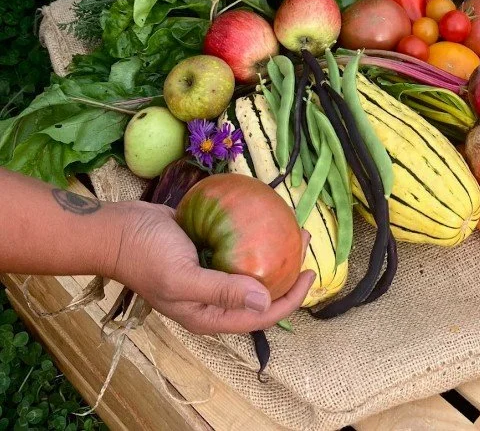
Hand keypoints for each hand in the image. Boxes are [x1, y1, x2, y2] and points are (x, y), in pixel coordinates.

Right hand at [109, 201, 314, 334]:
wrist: (117, 229)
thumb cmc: (147, 257)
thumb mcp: (184, 278)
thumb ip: (222, 292)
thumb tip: (264, 302)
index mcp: (209, 315)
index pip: (260, 315)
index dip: (289, 299)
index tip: (310, 273)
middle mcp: (213, 298)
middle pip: (259, 292)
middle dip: (286, 272)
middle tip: (303, 241)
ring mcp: (209, 272)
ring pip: (249, 266)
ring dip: (271, 249)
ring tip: (291, 227)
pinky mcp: (205, 248)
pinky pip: (235, 244)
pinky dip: (252, 233)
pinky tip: (265, 215)